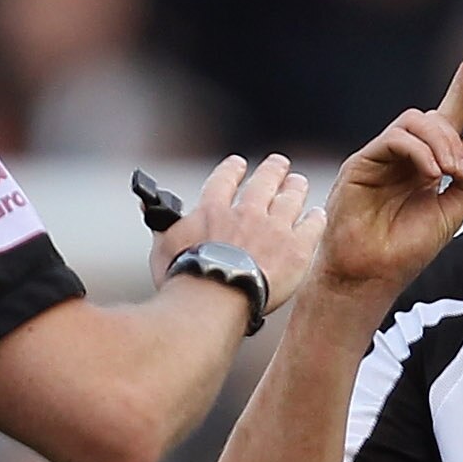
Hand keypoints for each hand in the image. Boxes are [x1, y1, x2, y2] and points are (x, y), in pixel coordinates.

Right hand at [151, 152, 324, 316]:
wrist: (216, 298)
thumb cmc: (185, 279)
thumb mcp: (163, 248)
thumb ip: (162, 224)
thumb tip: (145, 202)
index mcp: (214, 209)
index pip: (226, 179)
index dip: (234, 169)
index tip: (239, 164)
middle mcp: (247, 212)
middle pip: (266, 181)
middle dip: (274, 169)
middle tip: (280, 163)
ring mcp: (275, 228)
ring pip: (291, 198)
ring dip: (296, 187)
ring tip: (299, 183)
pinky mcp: (297, 248)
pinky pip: (311, 225)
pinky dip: (314, 218)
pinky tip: (317, 215)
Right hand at [314, 63, 462, 297]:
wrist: (370, 276)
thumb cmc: (405, 252)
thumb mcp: (452, 215)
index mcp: (423, 168)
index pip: (442, 123)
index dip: (457, 95)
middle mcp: (402, 158)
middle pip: (431, 119)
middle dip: (453, 138)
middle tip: (461, 172)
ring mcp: (380, 158)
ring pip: (413, 121)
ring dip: (439, 142)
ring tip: (447, 174)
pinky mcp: (361, 163)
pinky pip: (394, 137)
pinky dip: (418, 150)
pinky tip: (429, 174)